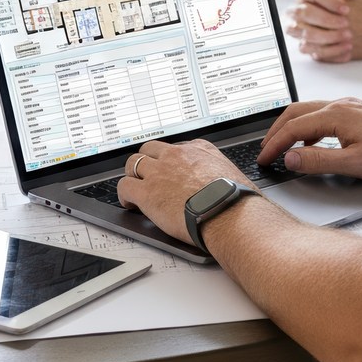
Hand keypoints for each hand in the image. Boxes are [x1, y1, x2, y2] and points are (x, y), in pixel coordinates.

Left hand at [117, 140, 253, 244]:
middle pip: (150, 149)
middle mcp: (177, 155)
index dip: (170, 161)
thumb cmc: (237, 201)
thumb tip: (227, 184)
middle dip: (147, 162)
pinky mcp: (147, 192)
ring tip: (135, 188)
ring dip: (133, 175)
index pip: (177, 147)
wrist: (229, 214)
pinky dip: (124, 195)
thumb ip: (222, 174)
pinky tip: (130, 204)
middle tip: (148, 177)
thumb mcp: (234, 175)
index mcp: (200, 149)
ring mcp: (160, 171)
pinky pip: (124, 186)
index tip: (170, 171)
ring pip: (133, 163)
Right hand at [258, 98, 361, 178]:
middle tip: (265, 150)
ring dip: (292, 127)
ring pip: (309, 110)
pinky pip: (323, 113)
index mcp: (335, 115)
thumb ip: (318, 161)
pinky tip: (313, 143)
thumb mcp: (354, 164)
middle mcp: (340, 104)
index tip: (263, 159)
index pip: (293, 128)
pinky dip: (308, 126)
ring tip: (283, 146)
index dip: (274, 145)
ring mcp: (349, 105)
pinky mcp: (357, 110)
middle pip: (295, 112)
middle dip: (276, 131)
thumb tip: (290, 159)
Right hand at [285, 0, 353, 61]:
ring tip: (349, 38)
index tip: (346, 9)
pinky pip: (314, 52)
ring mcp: (303, 31)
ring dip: (329, 37)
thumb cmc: (361, 4)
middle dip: (326, 19)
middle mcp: (301, 12)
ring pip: (307, 35)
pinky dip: (332, 52)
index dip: (328, 1)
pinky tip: (348, 50)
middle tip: (346, 23)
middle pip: (303, 13)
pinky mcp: (310, 47)